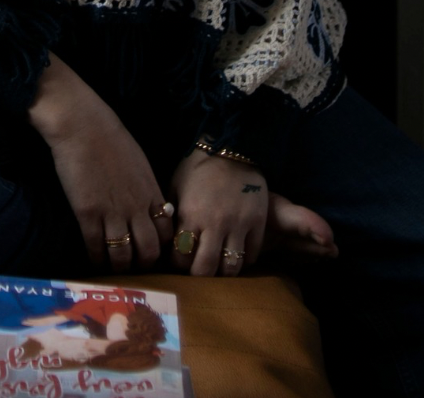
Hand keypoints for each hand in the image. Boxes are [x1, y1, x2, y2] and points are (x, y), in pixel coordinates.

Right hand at [28, 54, 174, 270]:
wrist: (82, 125)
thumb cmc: (110, 137)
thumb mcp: (139, 162)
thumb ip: (147, 187)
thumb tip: (152, 205)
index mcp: (151, 192)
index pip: (167, 232)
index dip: (162, 247)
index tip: (152, 252)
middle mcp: (136, 207)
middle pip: (149, 250)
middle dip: (144, 264)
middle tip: (135, 268)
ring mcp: (112, 212)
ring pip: (123, 256)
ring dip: (119, 267)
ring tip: (113, 269)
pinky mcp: (88, 214)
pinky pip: (96, 247)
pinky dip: (96, 259)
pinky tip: (93, 260)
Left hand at [169, 151, 337, 276]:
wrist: (229, 146)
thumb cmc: (196, 167)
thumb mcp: (176, 188)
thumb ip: (172, 216)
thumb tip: (165, 242)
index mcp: (191, 215)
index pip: (181, 258)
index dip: (178, 265)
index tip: (179, 262)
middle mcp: (215, 224)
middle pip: (205, 269)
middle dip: (199, 276)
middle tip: (198, 272)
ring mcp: (239, 224)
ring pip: (231, 268)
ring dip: (223, 272)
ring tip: (218, 267)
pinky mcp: (258, 222)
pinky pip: (252, 254)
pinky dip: (244, 260)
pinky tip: (236, 253)